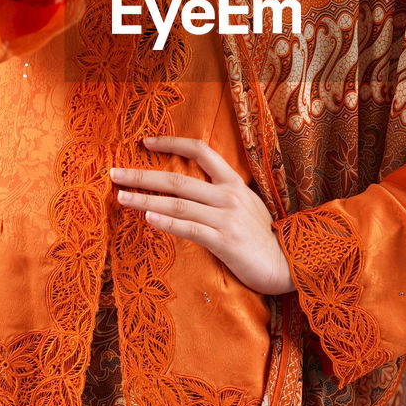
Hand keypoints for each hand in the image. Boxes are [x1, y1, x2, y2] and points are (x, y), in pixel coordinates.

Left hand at [109, 135, 295, 295]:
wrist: (289, 263)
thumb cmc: (263, 237)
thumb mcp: (246, 206)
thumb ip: (221, 195)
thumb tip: (190, 190)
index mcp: (233, 183)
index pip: (200, 151)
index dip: (172, 142)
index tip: (145, 141)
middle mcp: (228, 195)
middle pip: (178, 178)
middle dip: (143, 174)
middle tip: (115, 173)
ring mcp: (226, 217)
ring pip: (178, 202)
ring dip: (145, 198)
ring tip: (121, 196)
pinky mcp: (224, 241)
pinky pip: (190, 228)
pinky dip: (167, 221)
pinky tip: (148, 217)